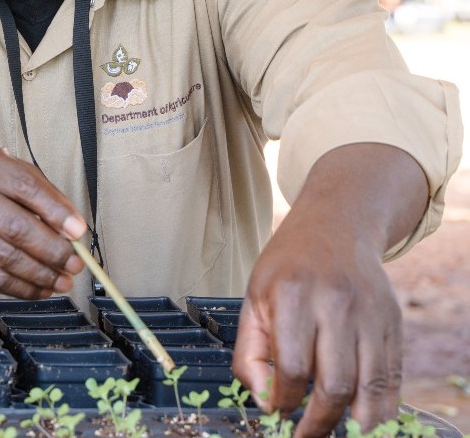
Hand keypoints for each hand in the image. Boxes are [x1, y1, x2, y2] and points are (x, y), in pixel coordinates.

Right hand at [0, 144, 86, 297]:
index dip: (56, 210)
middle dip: (54, 250)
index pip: (25, 185)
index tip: (79, 231)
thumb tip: (72, 223)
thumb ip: (34, 186)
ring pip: (6, 258)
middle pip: (17, 227)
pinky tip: (40, 288)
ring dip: (42, 274)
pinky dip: (21, 287)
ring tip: (64, 280)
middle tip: (76, 262)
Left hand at [233, 215, 402, 437]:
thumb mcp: (253, 297)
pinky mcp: (393, 323)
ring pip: (370, 389)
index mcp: (293, 294)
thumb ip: (249, 351)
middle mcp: (335, 303)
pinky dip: (380, 408)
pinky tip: (362, 418)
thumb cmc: (288, 267)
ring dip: (354, 424)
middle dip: (319, 423)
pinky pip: (392, 379)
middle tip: (305, 435)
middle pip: (335, 385)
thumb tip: (265, 402)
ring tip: (335, 432)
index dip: (283, 400)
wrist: (335, 226)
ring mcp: (370, 314)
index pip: (292, 367)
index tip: (277, 411)